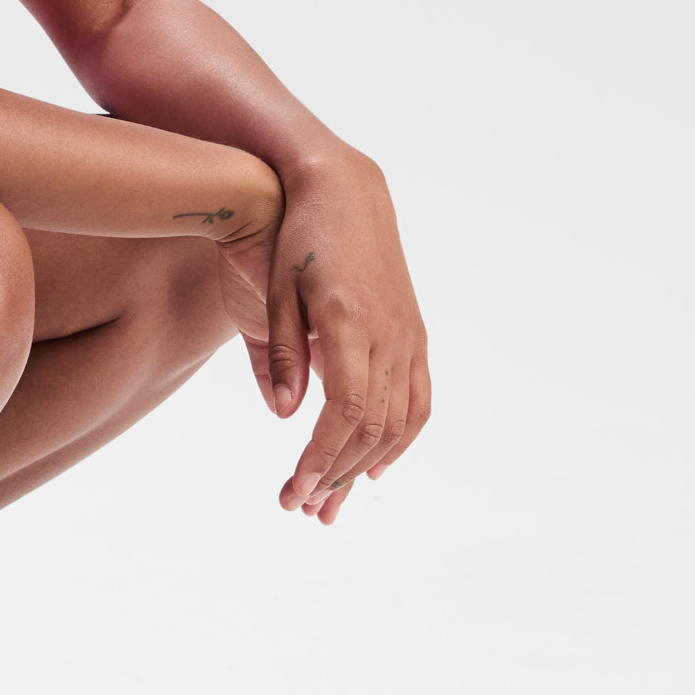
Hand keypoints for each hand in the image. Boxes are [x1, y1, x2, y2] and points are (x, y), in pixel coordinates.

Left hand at [222, 149, 430, 524]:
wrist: (343, 187)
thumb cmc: (297, 236)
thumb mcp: (275, 291)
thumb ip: (280, 355)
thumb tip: (284, 417)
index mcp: (351, 325)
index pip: (346, 415)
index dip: (321, 461)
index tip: (294, 491)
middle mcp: (389, 335)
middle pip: (373, 429)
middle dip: (337, 476)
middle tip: (301, 507)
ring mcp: (408, 335)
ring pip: (400, 422)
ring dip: (367, 467)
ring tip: (334, 501)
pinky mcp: (414, 332)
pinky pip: (419, 398)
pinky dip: (402, 438)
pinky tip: (379, 464)